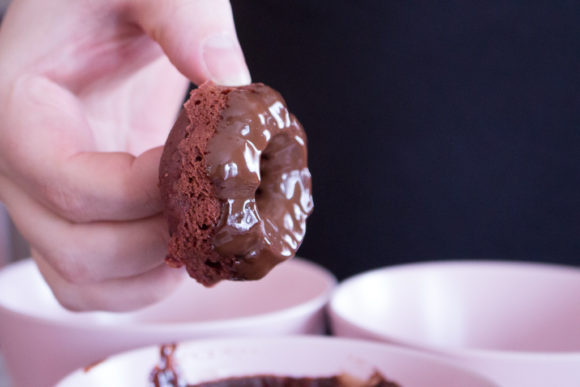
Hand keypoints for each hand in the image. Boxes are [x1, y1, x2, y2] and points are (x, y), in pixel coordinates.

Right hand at [0, 0, 250, 310]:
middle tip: (211, 214)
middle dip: (154, 241)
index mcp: (19, 108)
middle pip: (74, 247)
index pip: (64, 180)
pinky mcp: (83, 210)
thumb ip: (185, 18)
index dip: (140, 190)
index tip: (199, 169)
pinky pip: (91, 279)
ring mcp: (50, 195)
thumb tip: (231, 81)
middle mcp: (24, 164)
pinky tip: (180, 254)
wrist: (103, 8)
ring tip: (199, 245)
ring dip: (146, 277)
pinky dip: (136, 285)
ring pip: (79, 280)